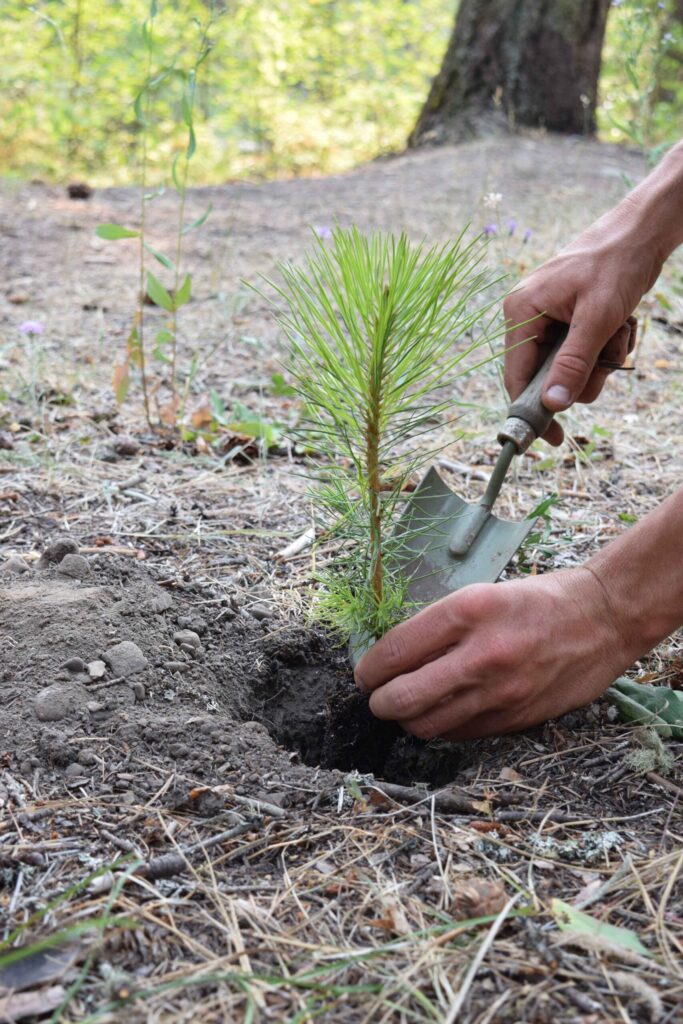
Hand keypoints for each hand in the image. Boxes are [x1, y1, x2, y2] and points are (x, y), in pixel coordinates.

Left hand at [354, 568, 636, 740]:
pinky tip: (443, 711)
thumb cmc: (538, 600)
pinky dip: (442, 726)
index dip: (369, 668)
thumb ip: (438, 626)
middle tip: (378, 695)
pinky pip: (460, 734)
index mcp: (468, 611)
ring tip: (408, 705)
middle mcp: (481, 654)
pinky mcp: (517, 718)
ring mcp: (501, 691)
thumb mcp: (481, 594)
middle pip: (402, 698)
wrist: (603, 618)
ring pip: (427, 725)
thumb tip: (391, 657)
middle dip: (379, 701)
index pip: (395, 651)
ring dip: (408, 719)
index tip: (365, 672)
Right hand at [503, 203, 660, 445]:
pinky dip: (604, 347)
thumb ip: (572, 363)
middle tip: (609, 359)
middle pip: (546, 376)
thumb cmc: (617, 263)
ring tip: (619, 333)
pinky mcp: (565, 319)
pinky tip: (619, 327)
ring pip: (568, 367)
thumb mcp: (597, 318)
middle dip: (583, 374)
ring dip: (600, 360)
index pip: (516, 376)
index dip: (532, 410)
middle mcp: (526, 317)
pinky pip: (580, 352)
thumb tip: (552, 405)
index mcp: (520, 313)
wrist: (641, 231)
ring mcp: (546, 318)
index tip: (553, 438)